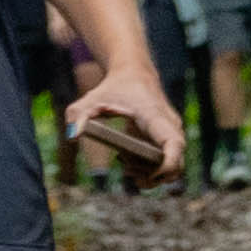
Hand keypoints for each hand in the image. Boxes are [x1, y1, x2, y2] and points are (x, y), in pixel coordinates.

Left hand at [66, 61, 186, 188]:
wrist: (134, 74)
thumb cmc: (114, 87)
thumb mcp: (92, 99)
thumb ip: (78, 115)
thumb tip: (72, 136)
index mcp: (155, 117)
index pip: (174, 145)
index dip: (168, 165)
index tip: (148, 175)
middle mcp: (170, 126)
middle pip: (178, 165)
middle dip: (154, 177)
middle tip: (127, 170)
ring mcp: (172, 133)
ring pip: (173, 167)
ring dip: (150, 175)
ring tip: (125, 164)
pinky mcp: (168, 139)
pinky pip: (166, 162)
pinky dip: (150, 169)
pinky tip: (128, 161)